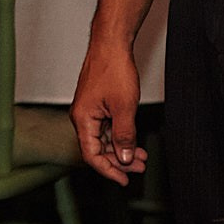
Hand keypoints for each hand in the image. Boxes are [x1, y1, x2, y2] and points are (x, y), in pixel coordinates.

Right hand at [70, 35, 146, 184]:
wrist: (112, 44)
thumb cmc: (113, 69)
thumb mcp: (124, 108)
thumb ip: (124, 136)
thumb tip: (124, 159)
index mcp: (82, 119)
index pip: (91, 155)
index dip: (108, 170)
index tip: (124, 180)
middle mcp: (82, 117)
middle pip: (97, 149)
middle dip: (118, 162)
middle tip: (139, 168)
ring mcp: (89, 110)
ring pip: (103, 139)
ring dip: (121, 150)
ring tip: (141, 157)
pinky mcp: (97, 105)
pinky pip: (106, 128)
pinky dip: (120, 137)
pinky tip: (134, 141)